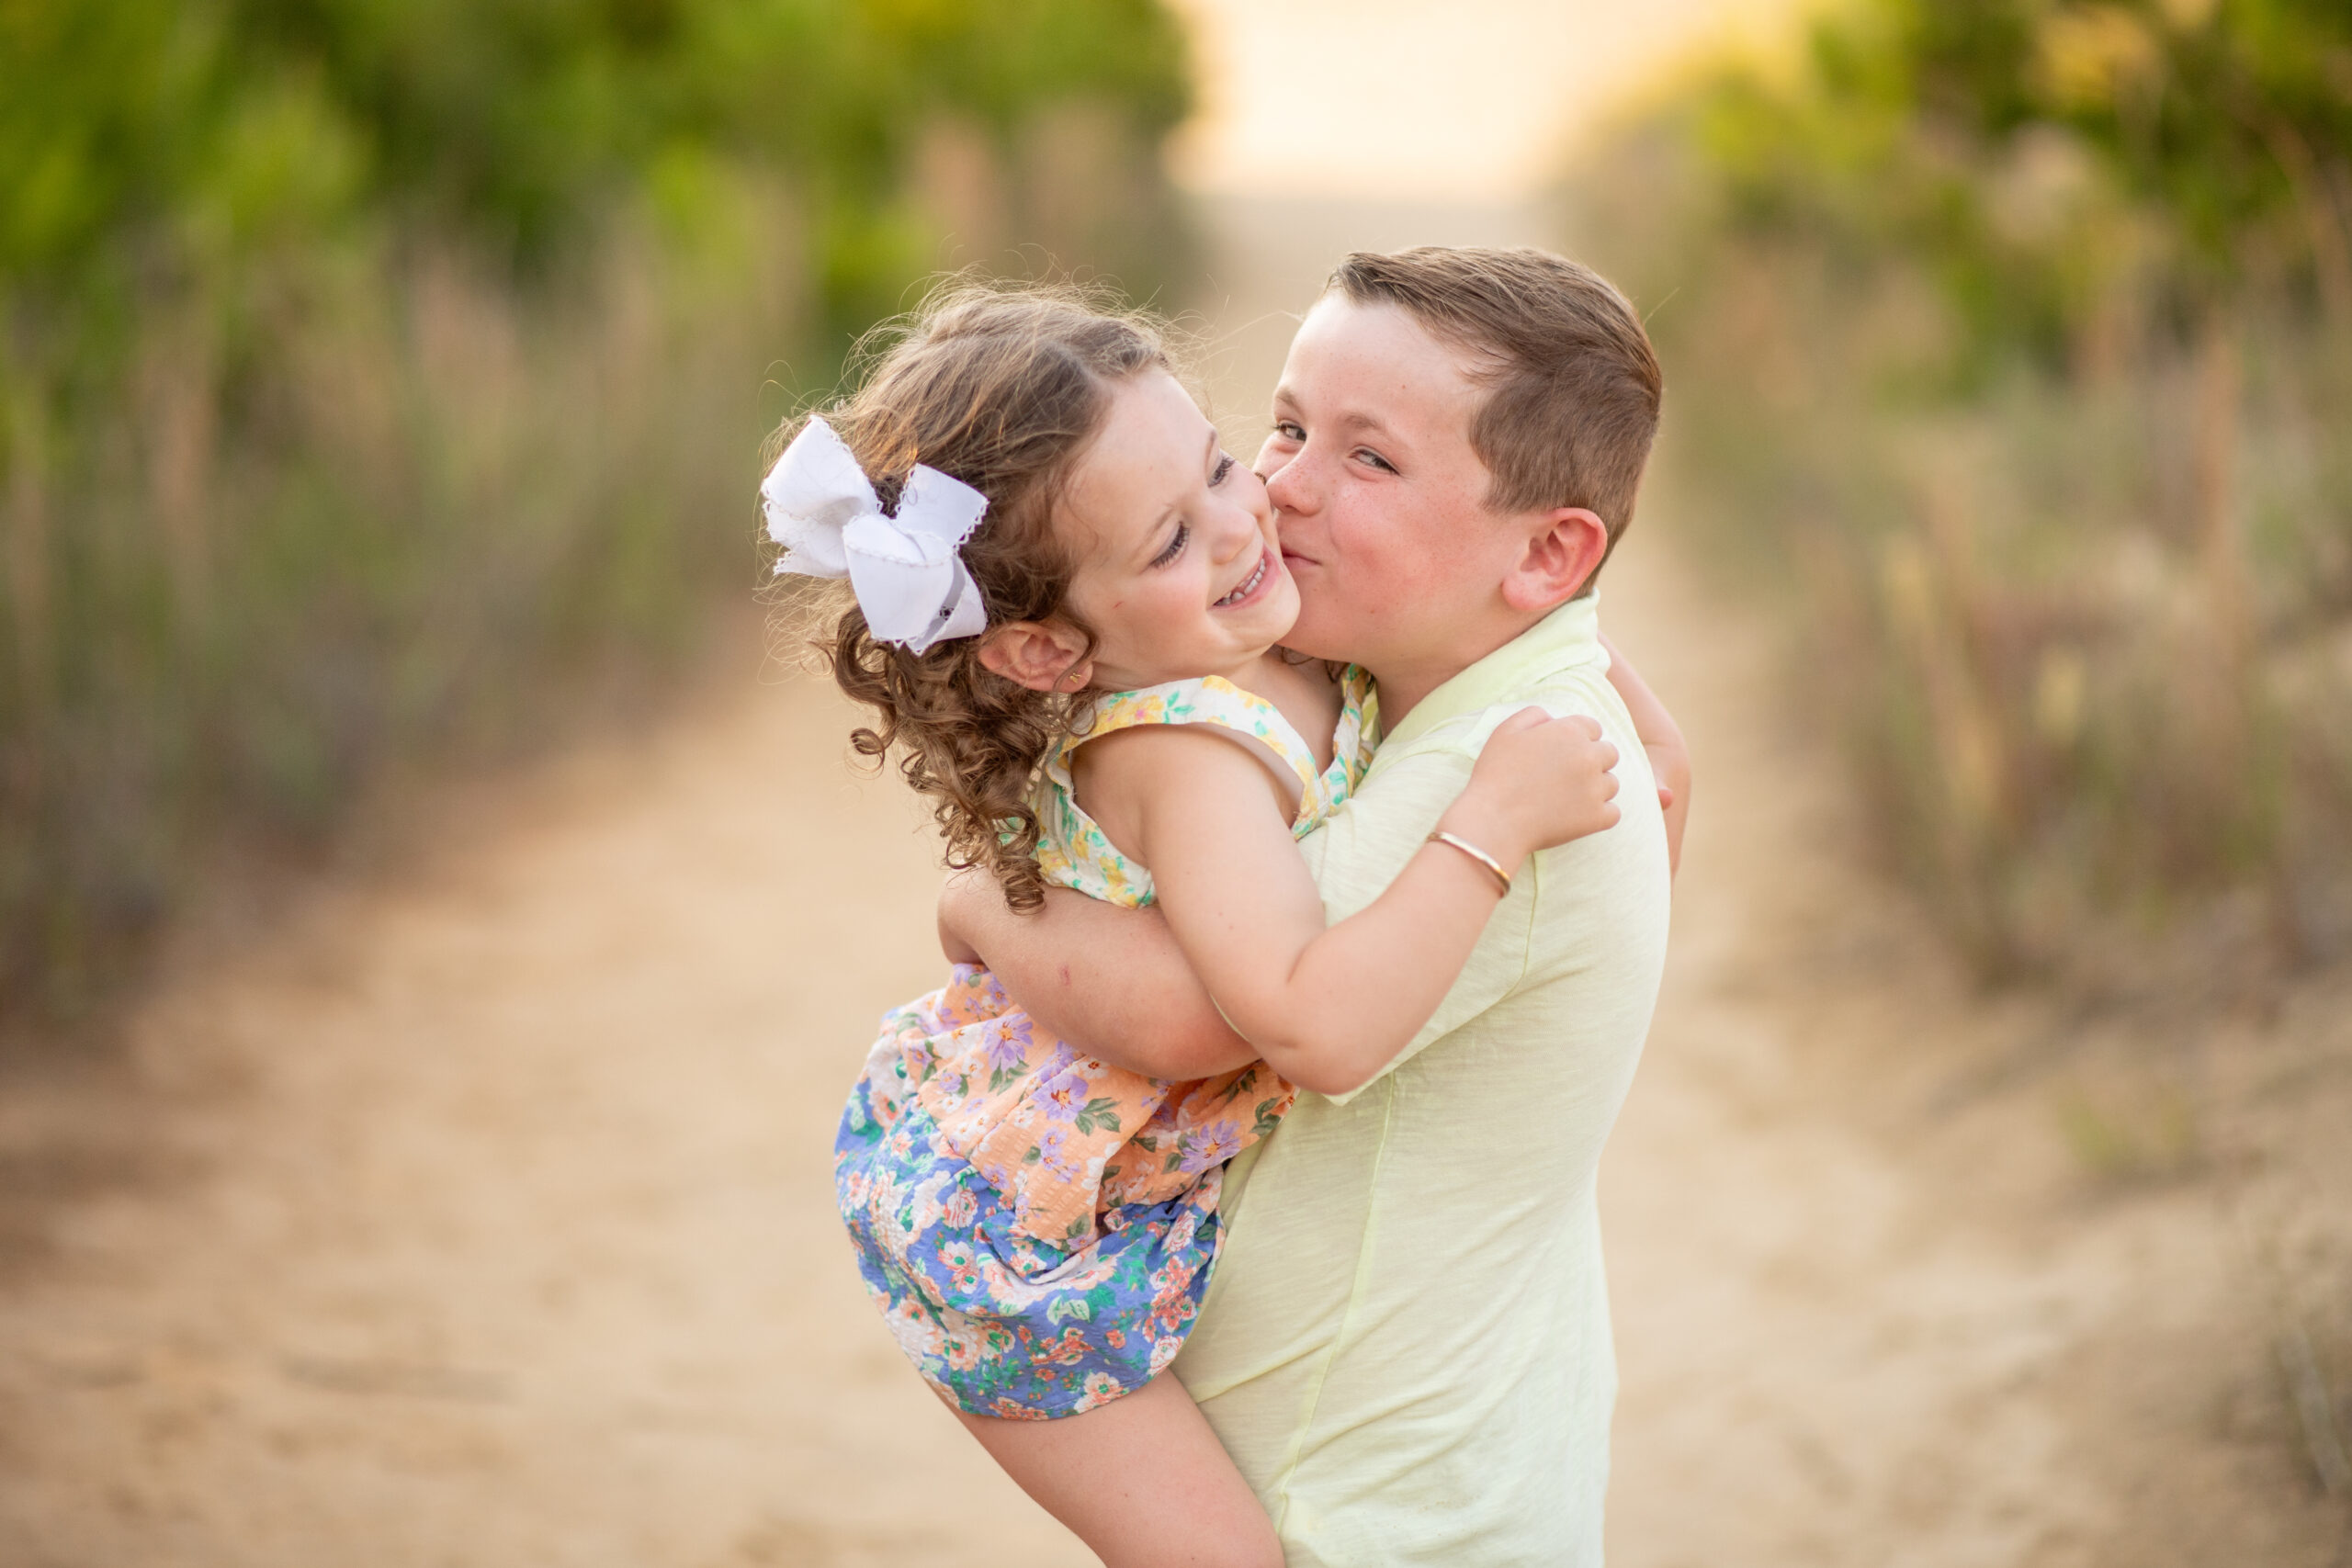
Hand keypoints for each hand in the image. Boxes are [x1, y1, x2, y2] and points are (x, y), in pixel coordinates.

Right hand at [1443, 707, 1620, 868]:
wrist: (1494, 819)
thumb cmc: (1495, 775)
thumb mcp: (1506, 731)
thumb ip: (1534, 715)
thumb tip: (1553, 719)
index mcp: (1569, 732)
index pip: (1593, 728)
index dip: (1578, 739)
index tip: (1563, 754)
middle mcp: (1588, 756)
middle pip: (1609, 753)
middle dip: (1592, 761)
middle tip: (1567, 776)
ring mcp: (1595, 788)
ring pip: (1611, 784)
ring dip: (1595, 789)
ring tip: (1567, 798)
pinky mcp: (1597, 817)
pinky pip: (1613, 813)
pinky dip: (1599, 815)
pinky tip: (1577, 816)